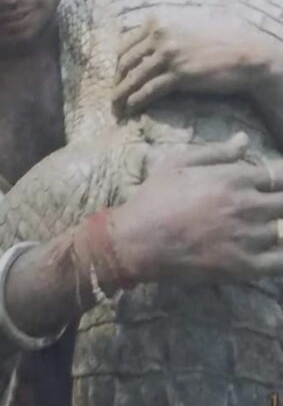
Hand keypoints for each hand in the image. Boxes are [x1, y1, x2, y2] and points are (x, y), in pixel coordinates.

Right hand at [83, 136, 282, 287]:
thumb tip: (244, 139)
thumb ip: (216, 152)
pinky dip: (280, 258)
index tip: (272, 185)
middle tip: (266, 208)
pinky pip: (279, 263)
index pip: (277, 174)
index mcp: (234, 178)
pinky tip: (272, 254)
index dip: (277, 180)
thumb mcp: (179, 163)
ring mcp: (247, 237)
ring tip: (251, 231)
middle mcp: (247, 205)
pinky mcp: (243, 266)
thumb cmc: (154, 198)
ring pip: (279, 231)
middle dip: (278, 203)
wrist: (137, 240)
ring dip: (270, 229)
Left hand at [113, 12, 272, 112]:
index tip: (116, 77)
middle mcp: (160, 35)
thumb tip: (145, 44)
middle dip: (116, 81)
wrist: (244, 54)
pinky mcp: (178, 74)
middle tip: (112, 96)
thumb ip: (165, 31)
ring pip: (133, 78)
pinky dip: (136, 102)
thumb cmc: (219, 40)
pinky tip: (130, 110)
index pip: (126, 44)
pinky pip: (149, 90)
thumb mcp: (186, 26)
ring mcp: (168, 54)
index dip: (118, 64)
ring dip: (121, 95)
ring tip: (115, 109)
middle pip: (125, 61)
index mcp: (158, 21)